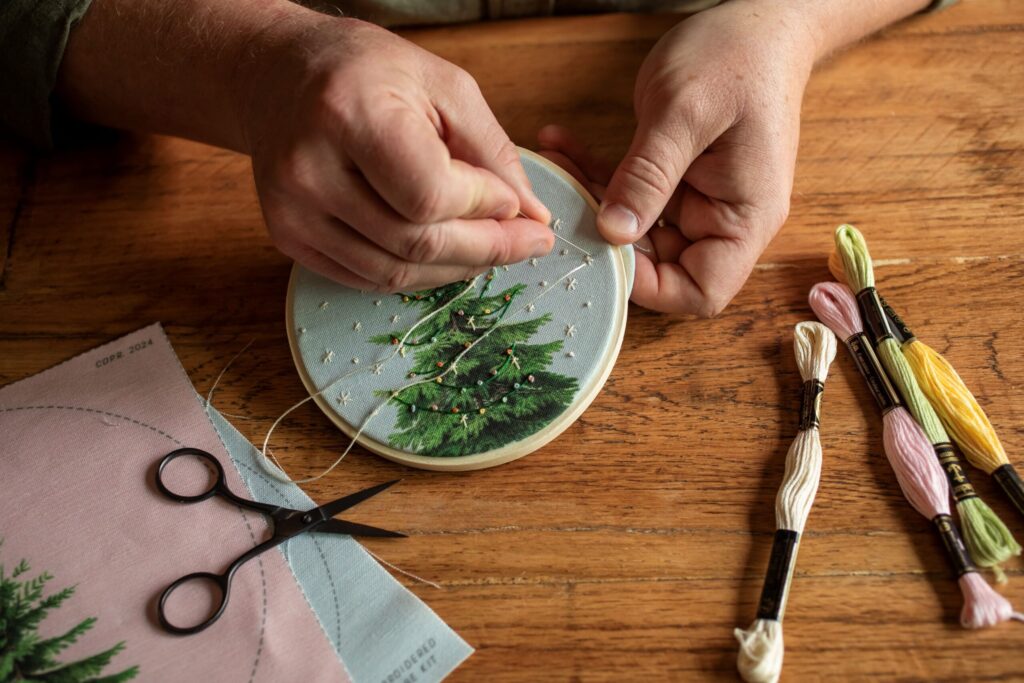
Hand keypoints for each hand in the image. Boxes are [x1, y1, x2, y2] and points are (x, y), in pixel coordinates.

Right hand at [241, 17, 552, 290]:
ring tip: (492, 249)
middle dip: (485, 249)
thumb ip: (492, 150)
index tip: (518, 203)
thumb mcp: (443, 85)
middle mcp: (309, 169)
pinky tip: (447, 255)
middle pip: (415, 243)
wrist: (278, 75)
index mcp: (348, 114)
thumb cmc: (367, 71)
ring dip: (455, 269)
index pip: (432, 195)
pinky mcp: (287, 237)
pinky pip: (366, 278)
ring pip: (393, 273)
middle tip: (529, 242)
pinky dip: (417, 274)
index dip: (484, 207)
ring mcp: (292, 210)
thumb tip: (532, 214)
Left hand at [593, 2, 817, 315]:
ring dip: (593, 200)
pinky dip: (598, 174)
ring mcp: (699, 200)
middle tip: (563, 198)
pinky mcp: (676, 179)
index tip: (604, 251)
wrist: (758, 18)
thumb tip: (614, 233)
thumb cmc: (737, 58)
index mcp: (744, 217)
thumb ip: (648, 176)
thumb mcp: (684, 113)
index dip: (651, 286)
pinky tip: (564, 143)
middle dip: (607, 237)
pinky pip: (631, 194)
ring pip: (635, 228)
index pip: (701, 291)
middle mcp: (724, 219)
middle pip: (661, 264)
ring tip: (557, 159)